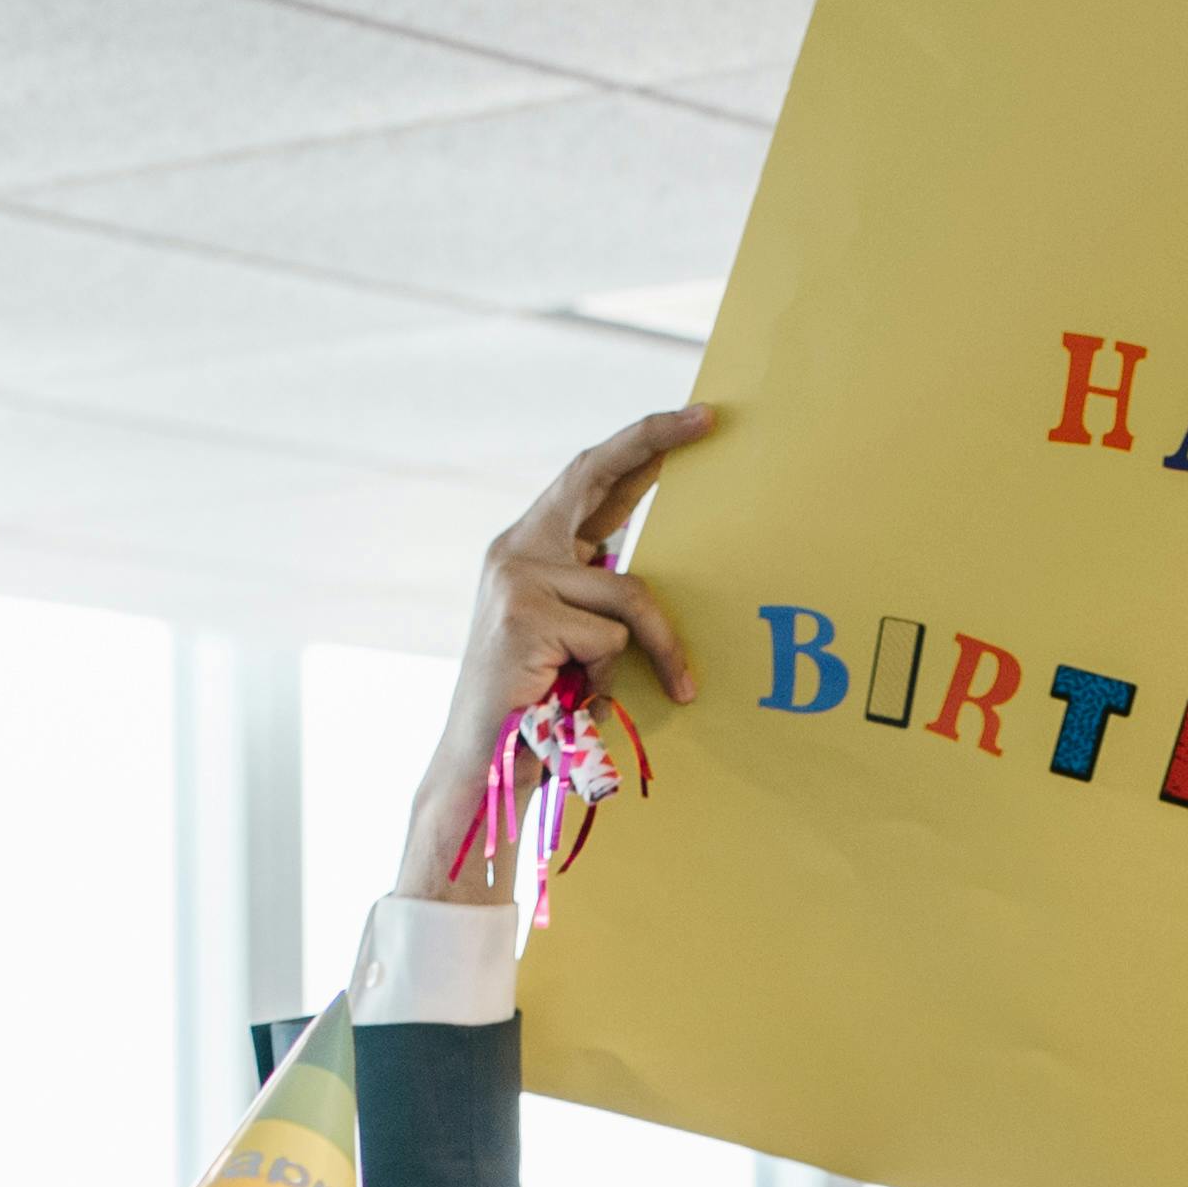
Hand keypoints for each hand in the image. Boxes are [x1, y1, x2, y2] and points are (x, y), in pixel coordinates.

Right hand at [401, 408, 710, 900]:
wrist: (477, 767)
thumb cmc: (535, 709)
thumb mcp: (572, 638)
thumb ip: (600, 595)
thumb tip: (658, 568)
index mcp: (527, 549)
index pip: (588, 478)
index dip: (641, 445)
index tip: (696, 419)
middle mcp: (516, 551)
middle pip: (595, 476)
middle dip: (654, 441)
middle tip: (710, 419)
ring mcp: (517, 579)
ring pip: (628, 594)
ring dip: (653, 648)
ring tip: (639, 689)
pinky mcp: (527, 616)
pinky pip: (612, 639)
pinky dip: (611, 677)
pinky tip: (576, 699)